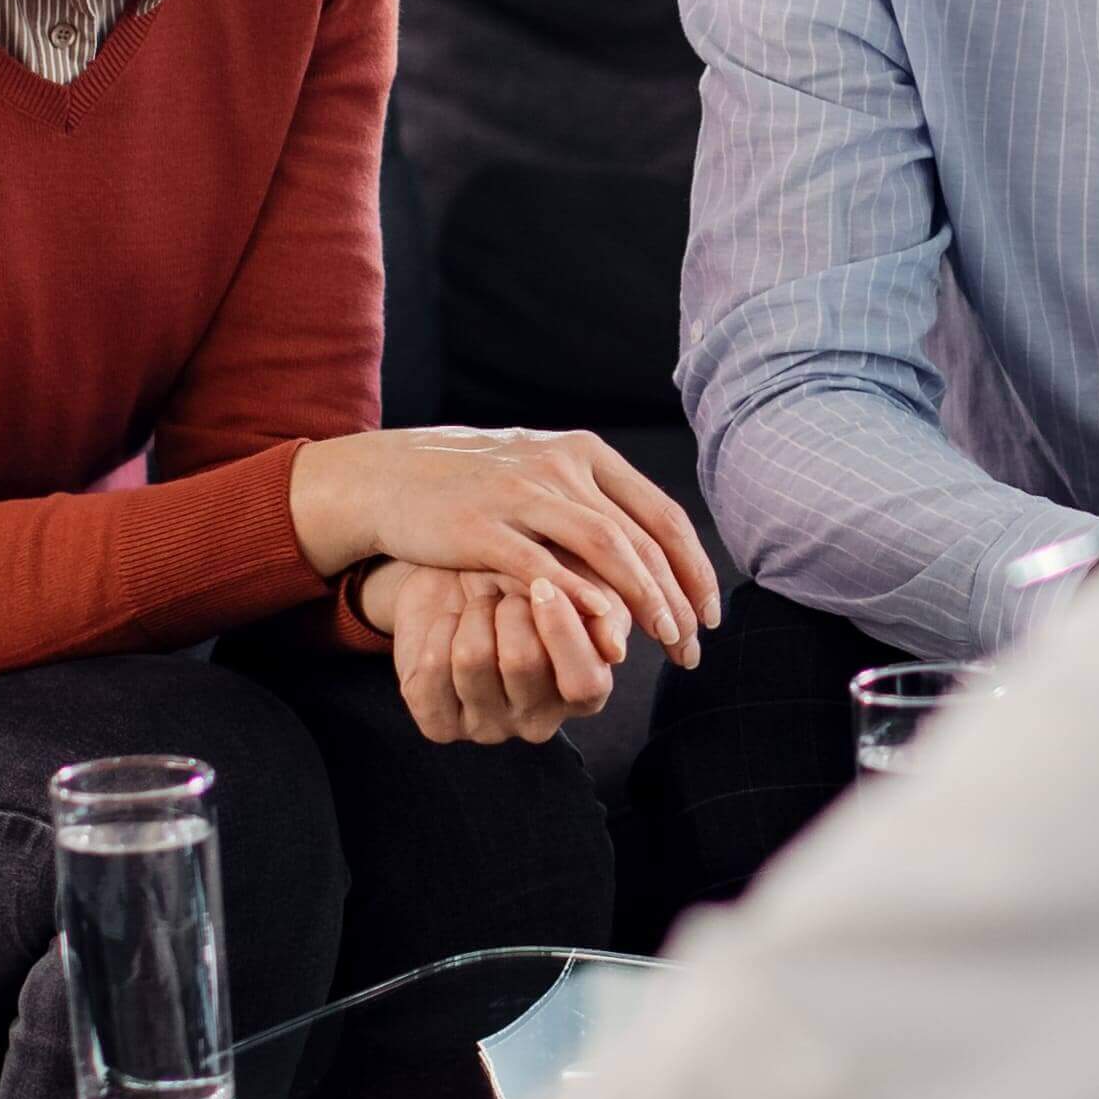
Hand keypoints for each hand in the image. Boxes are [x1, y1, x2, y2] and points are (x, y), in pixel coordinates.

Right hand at [293, 426, 718, 660]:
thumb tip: (655, 558)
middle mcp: (560, 466)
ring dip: (643, 597)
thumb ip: (594, 506)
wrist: (390, 477)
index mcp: (585, 454)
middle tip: (692, 644)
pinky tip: (605, 629)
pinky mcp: (482, 526)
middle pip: (641, 535)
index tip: (708, 613)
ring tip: (665, 640)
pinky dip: (580, 597)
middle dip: (676, 595)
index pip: (661, 512)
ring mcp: (521, 493)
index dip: (693, 566)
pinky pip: (543, 565)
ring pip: (605, 545)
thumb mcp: (543, 476)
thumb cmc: (476, 487)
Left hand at [371, 559, 615, 746]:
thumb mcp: (574, 579)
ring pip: (474, 660)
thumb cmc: (527, 577)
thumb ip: (604, 608)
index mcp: (584, 694)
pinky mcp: (440, 724)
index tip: (542, 584)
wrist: (456, 573)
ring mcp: (487, 727)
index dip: (563, 630)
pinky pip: (433, 671)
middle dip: (509, 607)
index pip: (585, 682)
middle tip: (506, 594)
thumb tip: (614, 650)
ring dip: (474, 614)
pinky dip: (439, 630)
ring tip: (479, 607)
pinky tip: (449, 626)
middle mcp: (538, 721)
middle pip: (523, 662)